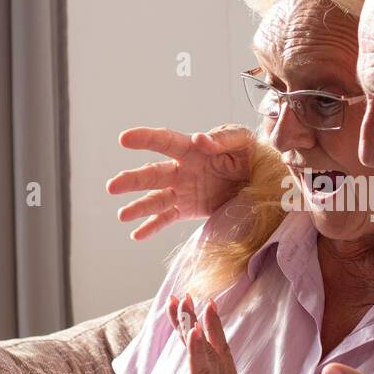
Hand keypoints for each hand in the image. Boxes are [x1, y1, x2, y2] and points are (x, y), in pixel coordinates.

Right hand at [107, 125, 253, 239]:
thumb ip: (223, 138)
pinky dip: (151, 226)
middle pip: (153, 174)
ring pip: (156, 199)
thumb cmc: (249, 153)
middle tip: (112, 186)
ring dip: (138, 206)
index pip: (164, 142)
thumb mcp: (242, 140)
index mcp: (191, 149)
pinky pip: (167, 218)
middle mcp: (181, 169)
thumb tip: (200, 139)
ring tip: (122, 215)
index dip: (145, 138)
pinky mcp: (189, 209)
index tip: (124, 138)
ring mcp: (183, 190)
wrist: (261, 180)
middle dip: (132, 180)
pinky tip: (136, 234)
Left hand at [168, 295, 244, 373]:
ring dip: (196, 328)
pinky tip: (194, 333)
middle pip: (214, 347)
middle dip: (201, 319)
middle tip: (187, 295)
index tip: (197, 303)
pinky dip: (198, 353)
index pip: (219, 351)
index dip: (208, 326)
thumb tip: (199, 372)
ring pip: (207, 356)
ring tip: (187, 304)